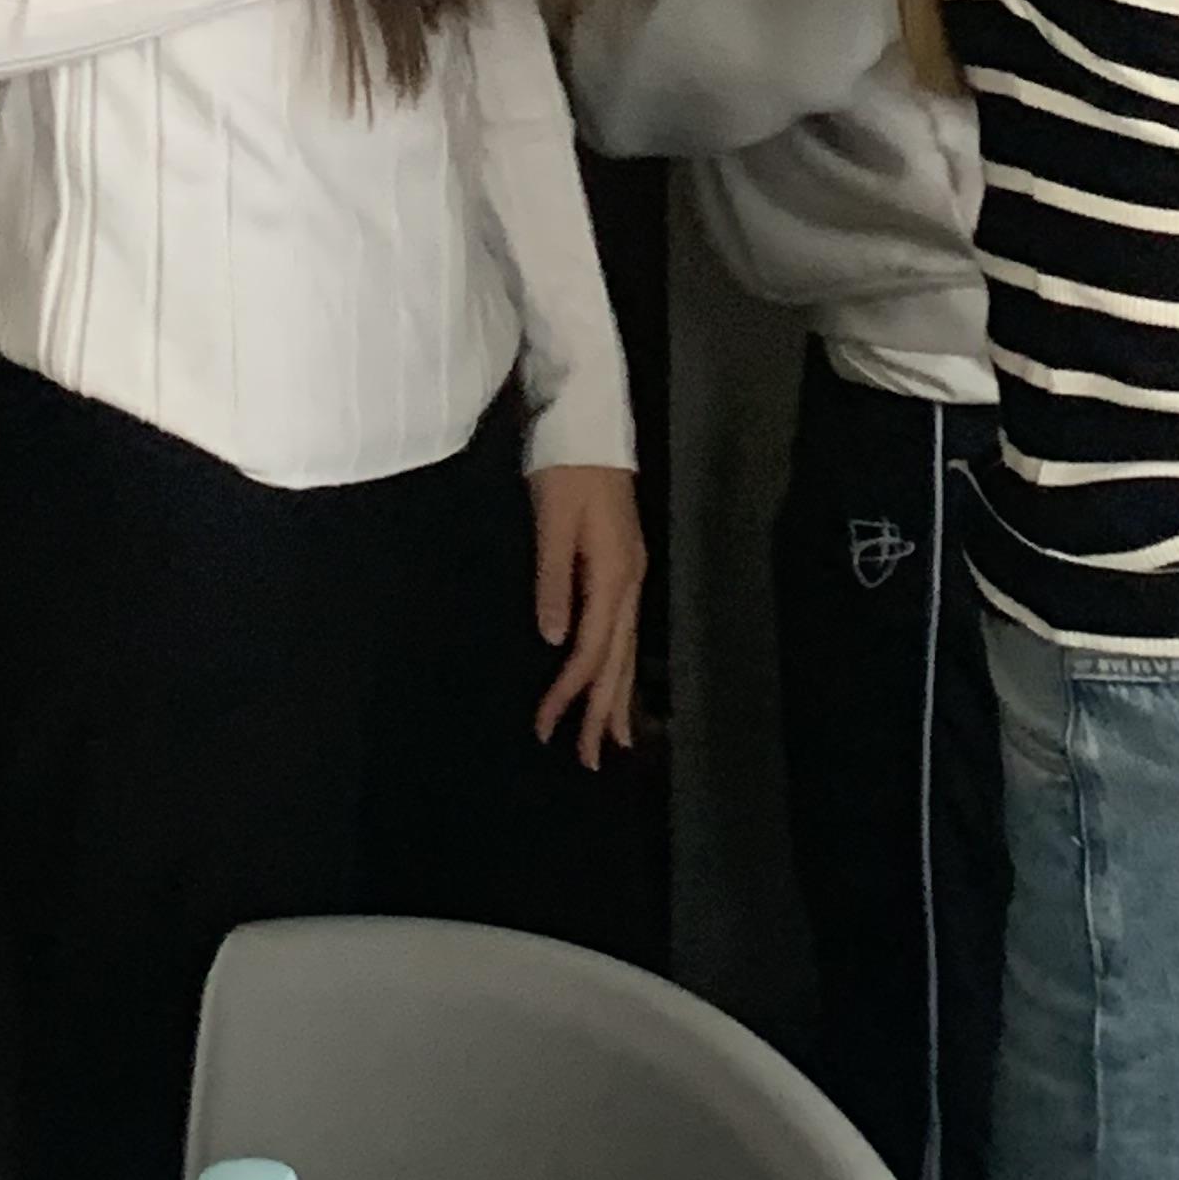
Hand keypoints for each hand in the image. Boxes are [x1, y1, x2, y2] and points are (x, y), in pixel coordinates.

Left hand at [530, 464, 644, 768]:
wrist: (590, 418)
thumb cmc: (565, 464)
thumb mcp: (553, 518)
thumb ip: (553, 579)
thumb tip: (553, 640)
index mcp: (613, 572)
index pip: (590, 648)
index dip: (570, 692)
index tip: (547, 727)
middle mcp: (629, 579)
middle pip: (617, 658)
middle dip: (603, 711)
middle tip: (592, 761)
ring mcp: (631, 571)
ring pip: (626, 647)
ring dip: (617, 695)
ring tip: (616, 741)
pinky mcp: (624, 563)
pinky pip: (624, 629)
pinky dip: (620, 663)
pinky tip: (618, 680)